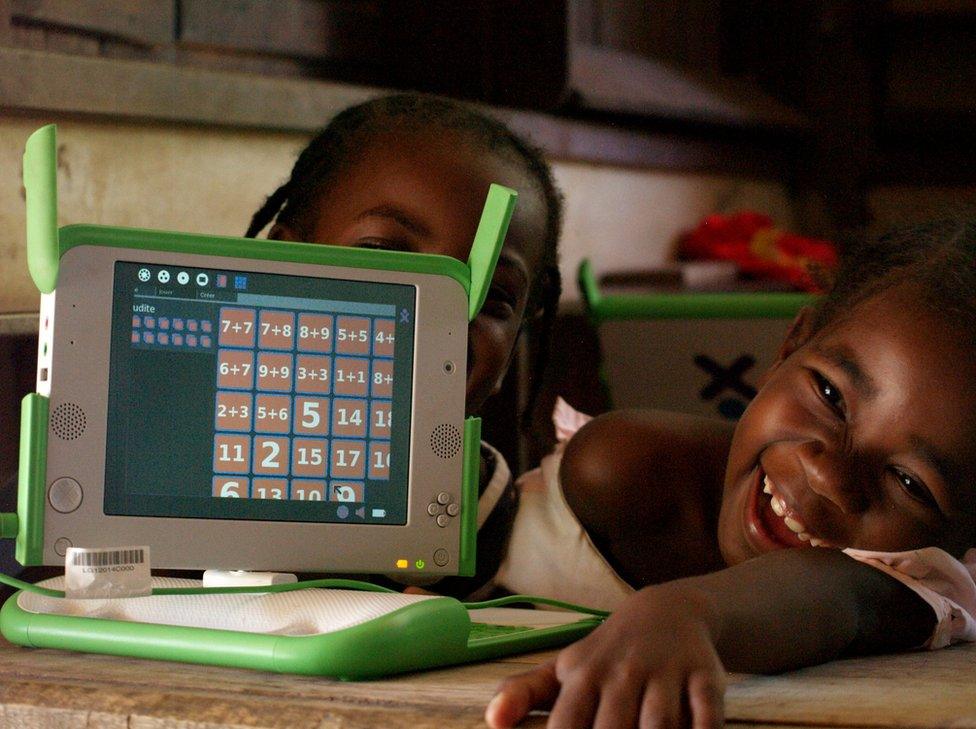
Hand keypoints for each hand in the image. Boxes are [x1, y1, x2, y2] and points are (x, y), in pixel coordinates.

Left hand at [485, 585, 725, 728]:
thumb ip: (524, 693)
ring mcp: (666, 673)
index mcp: (584, 675)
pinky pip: (708, 716)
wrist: (669, 610)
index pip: (567, 726)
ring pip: (660, 726)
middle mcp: (624, 672)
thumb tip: (490, 722)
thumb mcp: (565, 667)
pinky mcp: (706, 677)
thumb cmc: (607, 654)